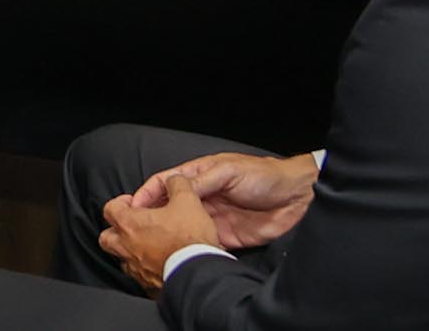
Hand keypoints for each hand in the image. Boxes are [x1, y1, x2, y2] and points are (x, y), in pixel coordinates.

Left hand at [100, 174, 219, 294]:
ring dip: (130, 251)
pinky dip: (145, 269)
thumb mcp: (188, 200)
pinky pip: (140, 276)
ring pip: (122, 259)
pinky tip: (158, 264)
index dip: (120, 203)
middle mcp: (127, 247)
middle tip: (132, 226)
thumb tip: (174, 180)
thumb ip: (177, 184)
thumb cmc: (190, 239)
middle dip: (116, 230)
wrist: (200, 273)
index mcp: (130, 224)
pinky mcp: (149, 285)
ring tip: (146, 245)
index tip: (132, 203)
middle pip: (106, 237)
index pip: (110, 209)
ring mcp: (136, 268)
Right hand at [133, 151, 318, 249]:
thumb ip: (201, 182)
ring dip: (169, 235)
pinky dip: (192, 249)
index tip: (131, 207)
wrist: (297, 199)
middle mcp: (202, 198)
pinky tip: (180, 256)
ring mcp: (212, 218)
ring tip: (153, 246)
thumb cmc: (262, 176)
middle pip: (170, 207)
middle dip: (153, 217)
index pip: (165, 183)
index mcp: (199, 177)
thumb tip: (174, 190)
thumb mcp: (228, 172)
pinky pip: (203, 243)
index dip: (147, 193)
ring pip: (183, 227)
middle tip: (137, 231)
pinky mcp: (225, 238)